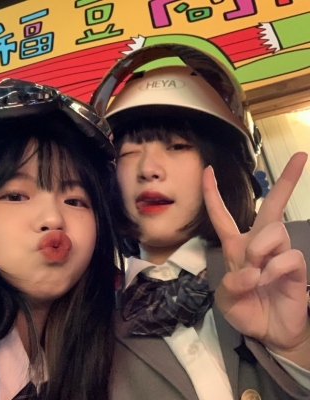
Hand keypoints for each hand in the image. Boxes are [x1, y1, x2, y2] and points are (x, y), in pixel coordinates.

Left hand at [203, 152, 309, 364]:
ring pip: (273, 231)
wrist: (269, 332)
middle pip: (272, 207)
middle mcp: (258, 244)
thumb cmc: (245, 310)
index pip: (222, 215)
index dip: (212, 193)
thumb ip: (230, 285)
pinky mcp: (296, 267)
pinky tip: (270, 281)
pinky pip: (287, 256)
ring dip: (261, 251)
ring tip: (257, 274)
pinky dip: (275, 269)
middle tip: (301, 156)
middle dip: (286, 181)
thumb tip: (250, 271)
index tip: (209, 170)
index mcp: (236, 246)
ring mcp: (279, 253)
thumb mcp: (226, 300)